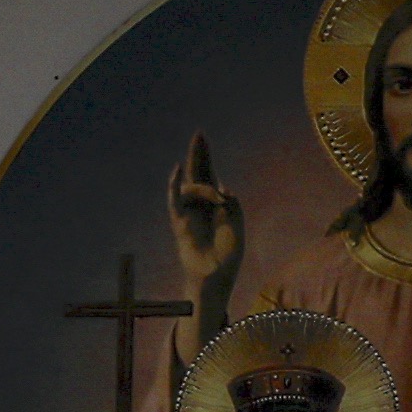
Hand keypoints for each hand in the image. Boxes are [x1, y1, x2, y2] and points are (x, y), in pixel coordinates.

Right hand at [165, 132, 244, 298]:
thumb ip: (233, 205)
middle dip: (198, 154)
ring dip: (204, 188)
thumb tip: (222, 187)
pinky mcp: (180, 223)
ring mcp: (189, 213)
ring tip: (218, 198)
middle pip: (197, 173)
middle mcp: (201, 205)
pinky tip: (177, 171)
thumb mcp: (237, 226)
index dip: (206, 157)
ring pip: (192, 188)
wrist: (215, 277)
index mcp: (216, 204)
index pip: (209, 174)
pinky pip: (174, 201)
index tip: (202, 137)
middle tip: (199, 134)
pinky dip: (174, 186)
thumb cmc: (227, 256)